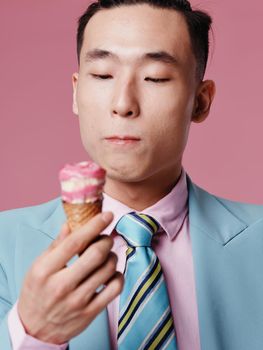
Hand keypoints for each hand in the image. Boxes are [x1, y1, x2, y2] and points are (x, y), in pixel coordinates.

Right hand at [17, 212, 123, 343]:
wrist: (35, 328)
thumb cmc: (37, 291)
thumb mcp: (38, 266)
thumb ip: (56, 245)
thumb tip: (71, 223)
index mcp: (46, 270)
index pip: (75, 242)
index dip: (94, 225)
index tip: (107, 215)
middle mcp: (62, 286)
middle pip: (96, 254)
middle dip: (106, 240)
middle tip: (105, 238)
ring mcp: (78, 301)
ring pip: (108, 269)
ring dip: (112, 256)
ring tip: (106, 256)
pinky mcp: (90, 312)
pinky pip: (115, 288)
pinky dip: (117, 276)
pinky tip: (110, 273)